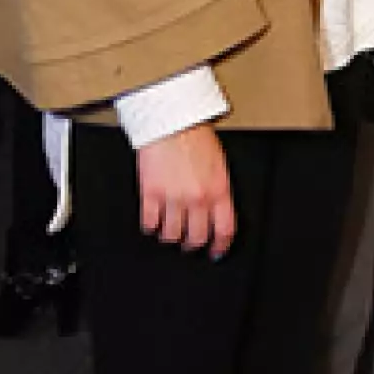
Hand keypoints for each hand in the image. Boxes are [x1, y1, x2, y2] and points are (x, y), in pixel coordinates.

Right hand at [136, 123, 235, 254]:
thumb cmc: (195, 137)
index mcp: (219, 190)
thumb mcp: (219, 165)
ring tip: (168, 230)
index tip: (215, 252)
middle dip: (192, 244)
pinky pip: (149, 223)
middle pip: (196, 237)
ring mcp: (173, 198)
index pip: (224, 230)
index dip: (220, 246)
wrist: (171, 121)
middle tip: (188, 242)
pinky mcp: (151, 194)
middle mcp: (197, 198)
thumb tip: (216, 212)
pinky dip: (150, 226)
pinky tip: (152, 221)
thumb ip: (218, 190)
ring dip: (170, 236)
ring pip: (171, 235)